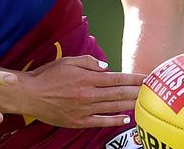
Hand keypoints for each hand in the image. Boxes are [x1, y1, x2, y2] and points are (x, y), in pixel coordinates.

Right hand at [21, 55, 144, 127]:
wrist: (30, 94)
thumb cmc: (48, 75)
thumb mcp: (68, 61)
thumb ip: (89, 62)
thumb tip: (107, 67)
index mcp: (87, 78)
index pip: (117, 78)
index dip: (134, 78)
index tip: (147, 78)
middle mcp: (89, 94)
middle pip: (119, 93)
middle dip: (137, 91)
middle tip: (153, 90)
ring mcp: (85, 109)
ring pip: (113, 107)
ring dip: (130, 104)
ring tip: (144, 102)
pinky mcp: (79, 121)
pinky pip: (101, 121)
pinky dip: (115, 120)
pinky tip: (126, 118)